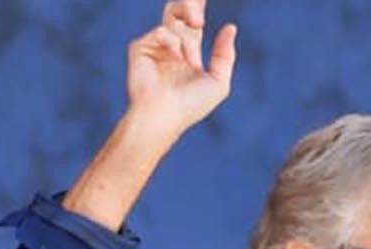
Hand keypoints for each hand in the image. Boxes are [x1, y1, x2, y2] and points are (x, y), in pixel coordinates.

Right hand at [125, 0, 236, 135]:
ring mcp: (155, 46)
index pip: (193, 23)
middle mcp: (171, 46)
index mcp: (188, 52)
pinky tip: (177, 59)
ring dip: (187, 34)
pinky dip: (173, 43)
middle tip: (200, 17)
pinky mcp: (140, 47)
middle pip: (179, 12)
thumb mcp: (218, 82)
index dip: (197, 6)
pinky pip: (161, 32)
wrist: (165, 115)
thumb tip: (230, 27)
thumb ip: (224, 54)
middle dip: (191, 6)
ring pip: (173, 20)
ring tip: (190, 50)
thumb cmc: (192, 105)